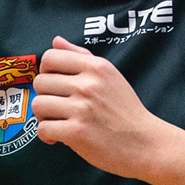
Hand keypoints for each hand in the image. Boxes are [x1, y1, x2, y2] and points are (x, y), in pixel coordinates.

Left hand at [30, 36, 178, 180]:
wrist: (145, 144)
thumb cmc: (125, 110)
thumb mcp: (110, 76)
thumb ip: (81, 57)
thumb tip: (56, 41)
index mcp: (96, 67)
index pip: (50, 57)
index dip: (45, 72)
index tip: (54, 85)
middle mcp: (88, 84)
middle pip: (40, 82)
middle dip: (45, 97)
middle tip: (58, 109)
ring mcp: (82, 108)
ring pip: (38, 105)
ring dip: (44, 117)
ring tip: (58, 123)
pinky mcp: (77, 132)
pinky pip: (43, 129)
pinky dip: (47, 136)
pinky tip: (59, 138)